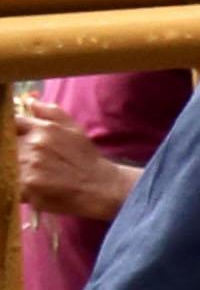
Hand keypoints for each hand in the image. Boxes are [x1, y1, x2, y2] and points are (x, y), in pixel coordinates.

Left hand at [11, 99, 129, 225]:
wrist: (100, 188)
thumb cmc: (86, 159)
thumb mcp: (74, 130)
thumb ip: (51, 112)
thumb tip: (30, 101)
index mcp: (45, 129)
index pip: (13, 123)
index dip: (13, 131)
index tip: (17, 138)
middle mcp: (35, 145)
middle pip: (7, 145)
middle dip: (14, 152)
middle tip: (29, 160)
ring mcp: (29, 166)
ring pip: (7, 164)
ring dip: (15, 168)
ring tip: (34, 174)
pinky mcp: (26, 186)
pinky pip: (10, 182)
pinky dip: (17, 185)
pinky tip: (30, 188)